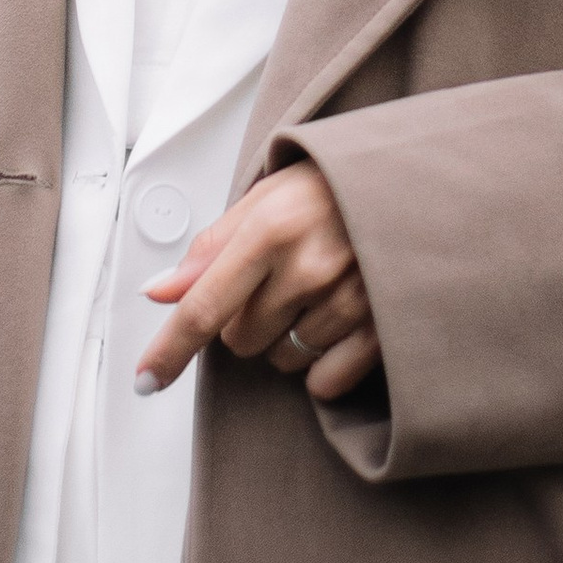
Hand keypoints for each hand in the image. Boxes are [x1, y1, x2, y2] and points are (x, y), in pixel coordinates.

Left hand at [134, 163, 379, 403]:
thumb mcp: (267, 198)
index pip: (204, 306)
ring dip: (288, 338)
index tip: (146, 380)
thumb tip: (160, 289)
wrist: (416, 181)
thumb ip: (211, 247)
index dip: (169, 350)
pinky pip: (325, 381)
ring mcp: (349, 302)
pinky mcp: (382, 331)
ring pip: (282, 360)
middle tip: (279, 281)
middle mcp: (308, 268)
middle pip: (240, 340)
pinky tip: (339, 324)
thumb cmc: (334, 187)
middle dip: (248, 319)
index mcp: (271, 229)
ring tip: (317, 293)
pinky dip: (324, 364)